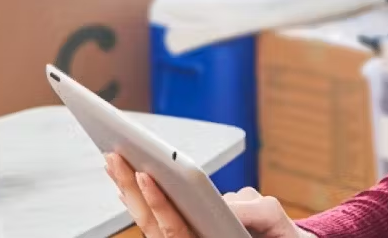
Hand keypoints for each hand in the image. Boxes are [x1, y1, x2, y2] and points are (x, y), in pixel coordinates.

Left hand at [105, 153, 308, 237]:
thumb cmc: (275, 236)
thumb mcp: (271, 220)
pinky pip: (151, 222)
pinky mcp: (174, 235)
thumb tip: (224, 201)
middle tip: (114, 157)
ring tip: (112, 161)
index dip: (159, 203)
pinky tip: (124, 182)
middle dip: (132, 187)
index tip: (146, 177)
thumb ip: (250, 211)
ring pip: (147, 222)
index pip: (176, 230)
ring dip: (127, 190)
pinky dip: (136, 199)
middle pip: (152, 223)